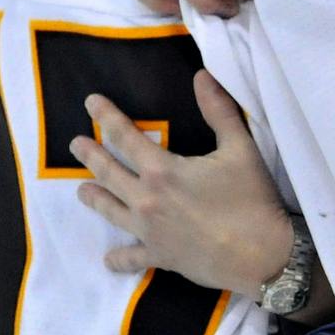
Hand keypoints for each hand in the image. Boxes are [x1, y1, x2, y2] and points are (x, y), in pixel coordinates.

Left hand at [70, 70, 293, 300]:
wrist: (261, 255)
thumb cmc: (251, 198)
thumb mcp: (240, 147)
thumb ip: (218, 110)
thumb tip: (202, 76)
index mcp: (163, 170)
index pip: (125, 137)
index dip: (107, 117)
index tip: (90, 102)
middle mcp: (147, 200)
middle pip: (109, 173)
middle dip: (90, 156)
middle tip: (74, 145)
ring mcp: (149, 232)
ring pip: (111, 211)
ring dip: (94, 199)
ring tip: (80, 191)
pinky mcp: (159, 257)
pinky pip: (131, 258)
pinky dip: (118, 258)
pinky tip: (109, 259)